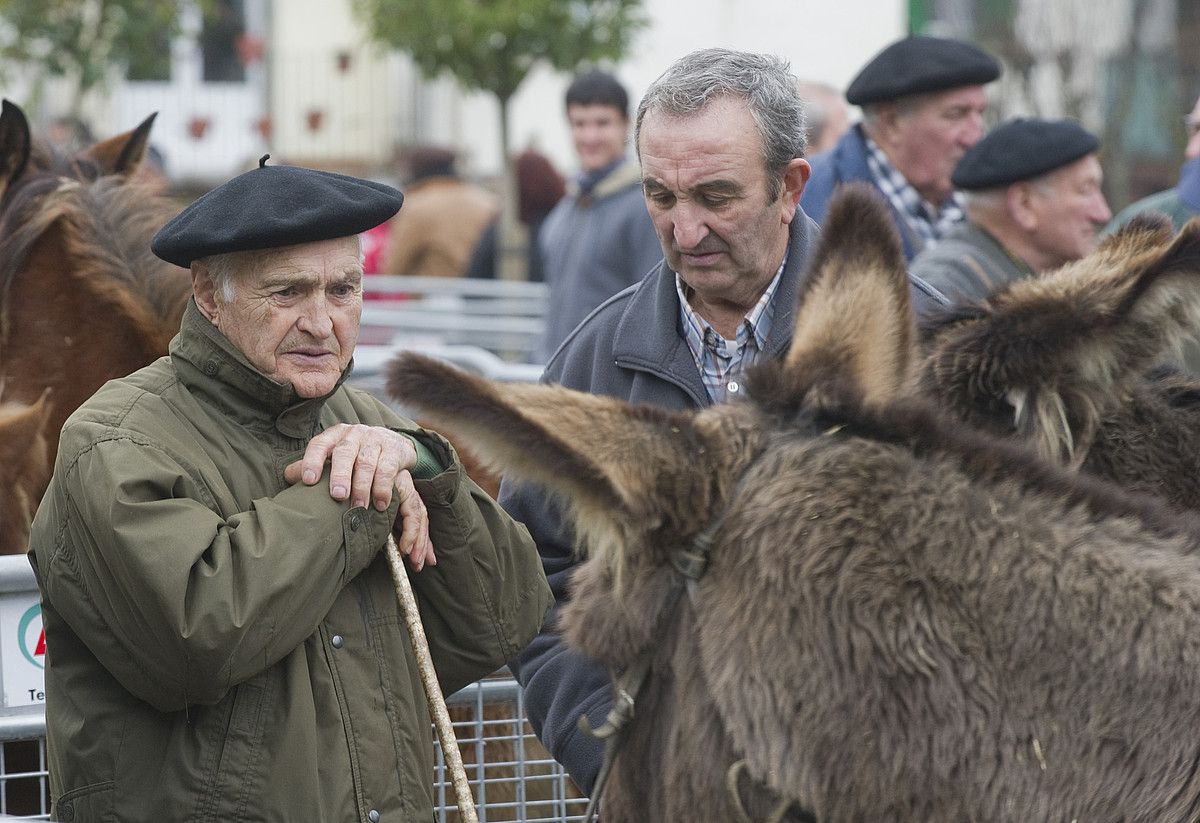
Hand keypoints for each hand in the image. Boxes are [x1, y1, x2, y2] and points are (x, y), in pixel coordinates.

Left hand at [284, 424, 437, 569]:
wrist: (393, 443)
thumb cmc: (356, 454)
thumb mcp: (334, 455)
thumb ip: (314, 465)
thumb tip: (288, 476)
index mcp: (334, 435)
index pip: (319, 444)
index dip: (312, 461)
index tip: (308, 480)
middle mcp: (354, 434)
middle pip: (344, 453)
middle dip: (340, 475)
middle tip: (338, 495)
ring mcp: (375, 440)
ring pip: (366, 463)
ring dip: (363, 487)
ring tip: (359, 507)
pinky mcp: (393, 449)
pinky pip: (387, 469)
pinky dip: (384, 488)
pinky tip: (380, 503)